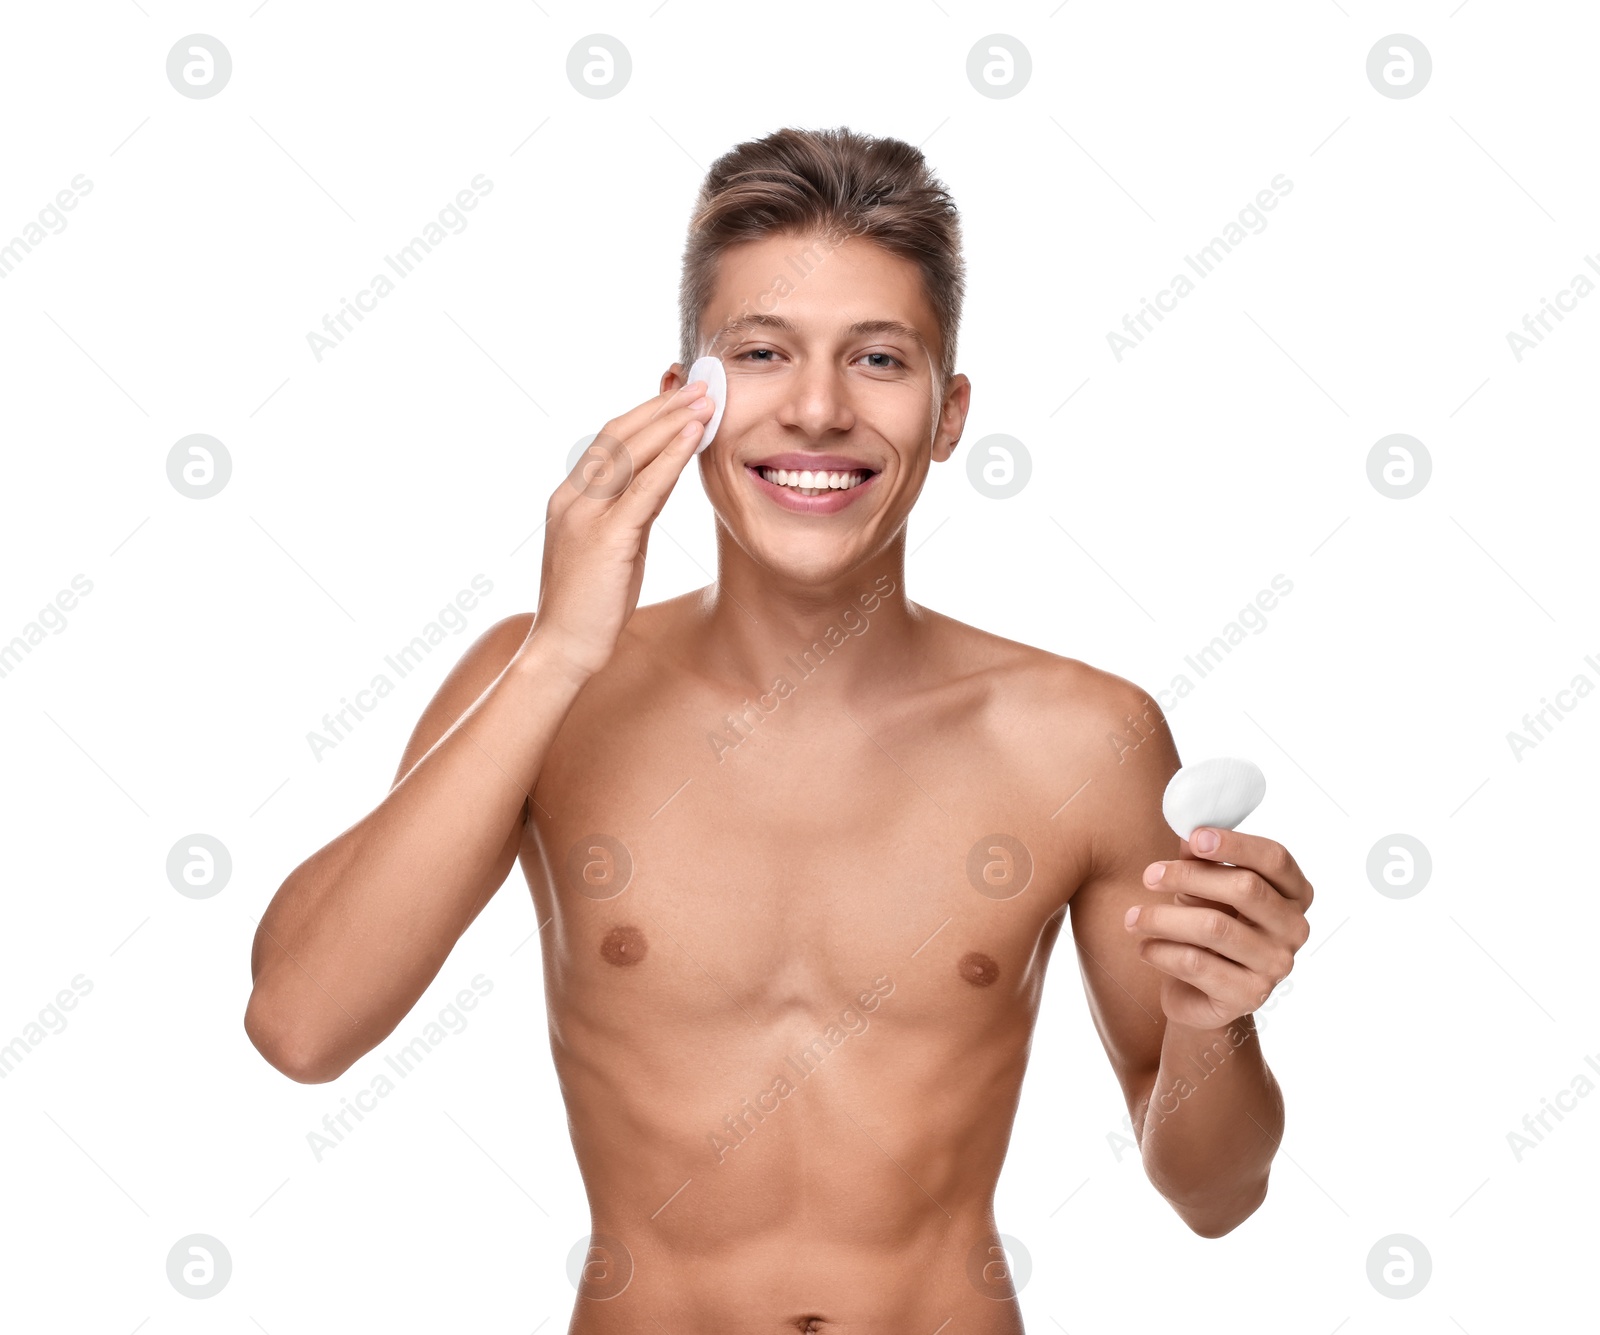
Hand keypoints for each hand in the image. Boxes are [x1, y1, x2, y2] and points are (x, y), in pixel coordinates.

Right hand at [528, 379, 713, 678]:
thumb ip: (633, 509)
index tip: (681, 394)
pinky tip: (693, 436)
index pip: (610, 440)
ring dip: (672, 421)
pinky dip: (669, 457)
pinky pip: (642, 488)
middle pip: (619, 434)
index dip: (647, 413)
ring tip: (706, 400)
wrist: (562, 649)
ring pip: (630, 453)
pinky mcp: (605, 538)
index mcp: (571, 498)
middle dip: (663, 406)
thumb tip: (662, 477)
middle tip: (702, 383)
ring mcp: (585, 515)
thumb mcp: (617, 546)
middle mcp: (572, 497)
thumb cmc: (591, 605)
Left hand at [1124, 828, 1312, 1030]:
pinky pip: (1196, 964)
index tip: (1194, 837)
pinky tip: (1144, 946)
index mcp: (1294, 893)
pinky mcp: (1249, 996)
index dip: (1235, 844)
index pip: (1275, 859)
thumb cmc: (1208, 928)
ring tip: (1132, 918)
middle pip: (1245, 889)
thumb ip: (1202, 860)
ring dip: (1163, 917)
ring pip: (1215, 927)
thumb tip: (1188, 833)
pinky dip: (1162, 951)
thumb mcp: (1205, 889)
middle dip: (1189, 876)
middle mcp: (1294, 929)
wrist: (1201, 994)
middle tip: (1150, 876)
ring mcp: (1276, 965)